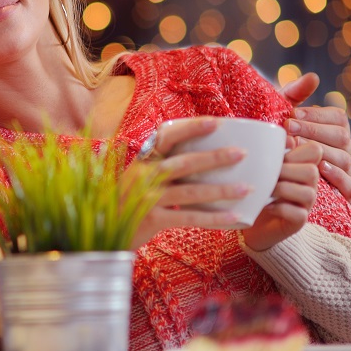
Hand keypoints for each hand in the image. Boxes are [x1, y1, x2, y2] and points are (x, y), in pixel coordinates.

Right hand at [131, 117, 249, 247]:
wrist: (104, 228)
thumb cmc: (129, 200)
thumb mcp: (138, 177)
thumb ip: (161, 167)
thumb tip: (201, 157)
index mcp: (143, 161)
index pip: (166, 137)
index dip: (191, 129)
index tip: (216, 122)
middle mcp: (144, 176)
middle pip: (182, 163)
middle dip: (213, 157)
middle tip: (241, 153)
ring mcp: (147, 198)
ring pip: (189, 192)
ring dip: (220, 190)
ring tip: (246, 188)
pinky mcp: (152, 219)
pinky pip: (188, 218)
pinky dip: (213, 218)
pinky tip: (233, 217)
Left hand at [241, 141, 321, 251]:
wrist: (245, 215)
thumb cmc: (252, 184)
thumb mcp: (259, 163)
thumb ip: (272, 149)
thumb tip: (286, 134)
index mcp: (301, 165)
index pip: (316, 150)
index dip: (304, 147)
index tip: (284, 148)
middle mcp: (308, 184)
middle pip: (312, 170)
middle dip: (287, 169)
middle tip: (269, 173)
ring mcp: (305, 204)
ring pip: (308, 192)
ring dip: (282, 188)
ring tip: (266, 190)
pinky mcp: (298, 221)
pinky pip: (299, 213)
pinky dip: (280, 207)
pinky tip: (266, 205)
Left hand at [280, 73, 350, 201]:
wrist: (267, 175)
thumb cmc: (276, 142)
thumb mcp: (281, 116)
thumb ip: (295, 94)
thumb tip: (314, 77)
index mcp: (334, 129)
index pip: (337, 117)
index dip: (316, 115)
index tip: (292, 115)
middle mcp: (344, 149)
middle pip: (341, 137)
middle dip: (314, 131)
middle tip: (289, 129)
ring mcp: (346, 170)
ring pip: (345, 159)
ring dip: (321, 152)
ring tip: (298, 148)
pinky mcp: (343, 192)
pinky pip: (350, 186)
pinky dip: (338, 177)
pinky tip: (320, 168)